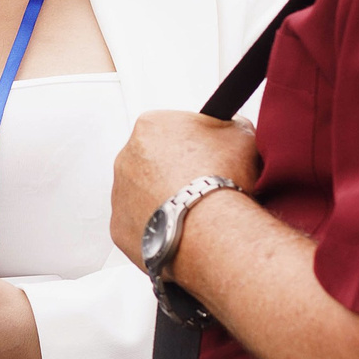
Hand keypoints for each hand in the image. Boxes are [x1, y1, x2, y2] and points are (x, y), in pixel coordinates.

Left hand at [109, 111, 261, 266]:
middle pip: (153, 162)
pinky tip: (182, 233)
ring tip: (194, 214)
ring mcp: (119, 194)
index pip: (171, 130)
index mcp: (150, 126)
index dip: (195, 145)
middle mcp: (125, 156)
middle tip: (202, 189)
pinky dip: (159, 228)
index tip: (210, 160)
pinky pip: (141, 225)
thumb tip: (228, 126)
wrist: (211, 228)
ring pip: (143, 195)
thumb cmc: (224, 178)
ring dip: (164, 201)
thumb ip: (227, 125)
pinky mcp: (120, 227)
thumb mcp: (240, 134)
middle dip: (175, 172)